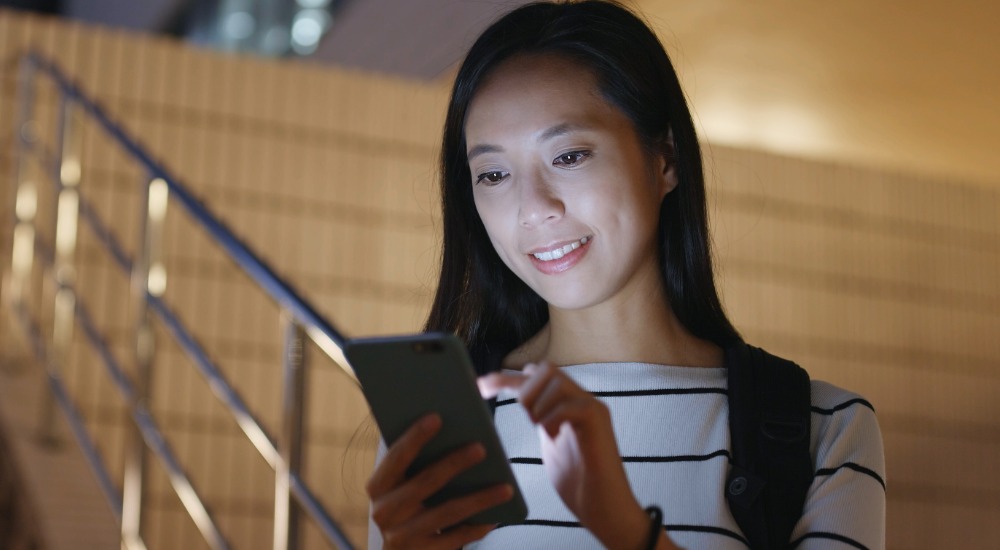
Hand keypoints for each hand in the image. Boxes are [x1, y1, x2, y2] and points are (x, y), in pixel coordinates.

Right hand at [366, 413, 514, 548]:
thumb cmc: (409, 504)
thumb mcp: (404, 484)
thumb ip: (419, 463)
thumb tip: (459, 432)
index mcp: (378, 486)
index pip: (396, 457)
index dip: (415, 437)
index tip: (437, 417)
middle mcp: (384, 512)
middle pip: (425, 482)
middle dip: (454, 463)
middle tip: (481, 448)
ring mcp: (402, 536)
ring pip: (447, 512)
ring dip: (479, 499)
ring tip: (506, 488)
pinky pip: (456, 539)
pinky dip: (477, 527)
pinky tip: (496, 517)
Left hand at [479, 363, 659, 549]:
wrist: (606, 511)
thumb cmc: (580, 484)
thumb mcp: (550, 445)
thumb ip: (541, 421)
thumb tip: (519, 406)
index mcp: (570, 404)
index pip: (535, 376)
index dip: (505, 378)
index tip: (479, 387)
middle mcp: (582, 399)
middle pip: (545, 368)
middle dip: (524, 390)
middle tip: (527, 421)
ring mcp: (593, 407)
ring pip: (555, 379)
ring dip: (538, 404)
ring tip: (543, 430)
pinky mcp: (599, 420)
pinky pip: (569, 403)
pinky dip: (552, 418)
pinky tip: (554, 437)